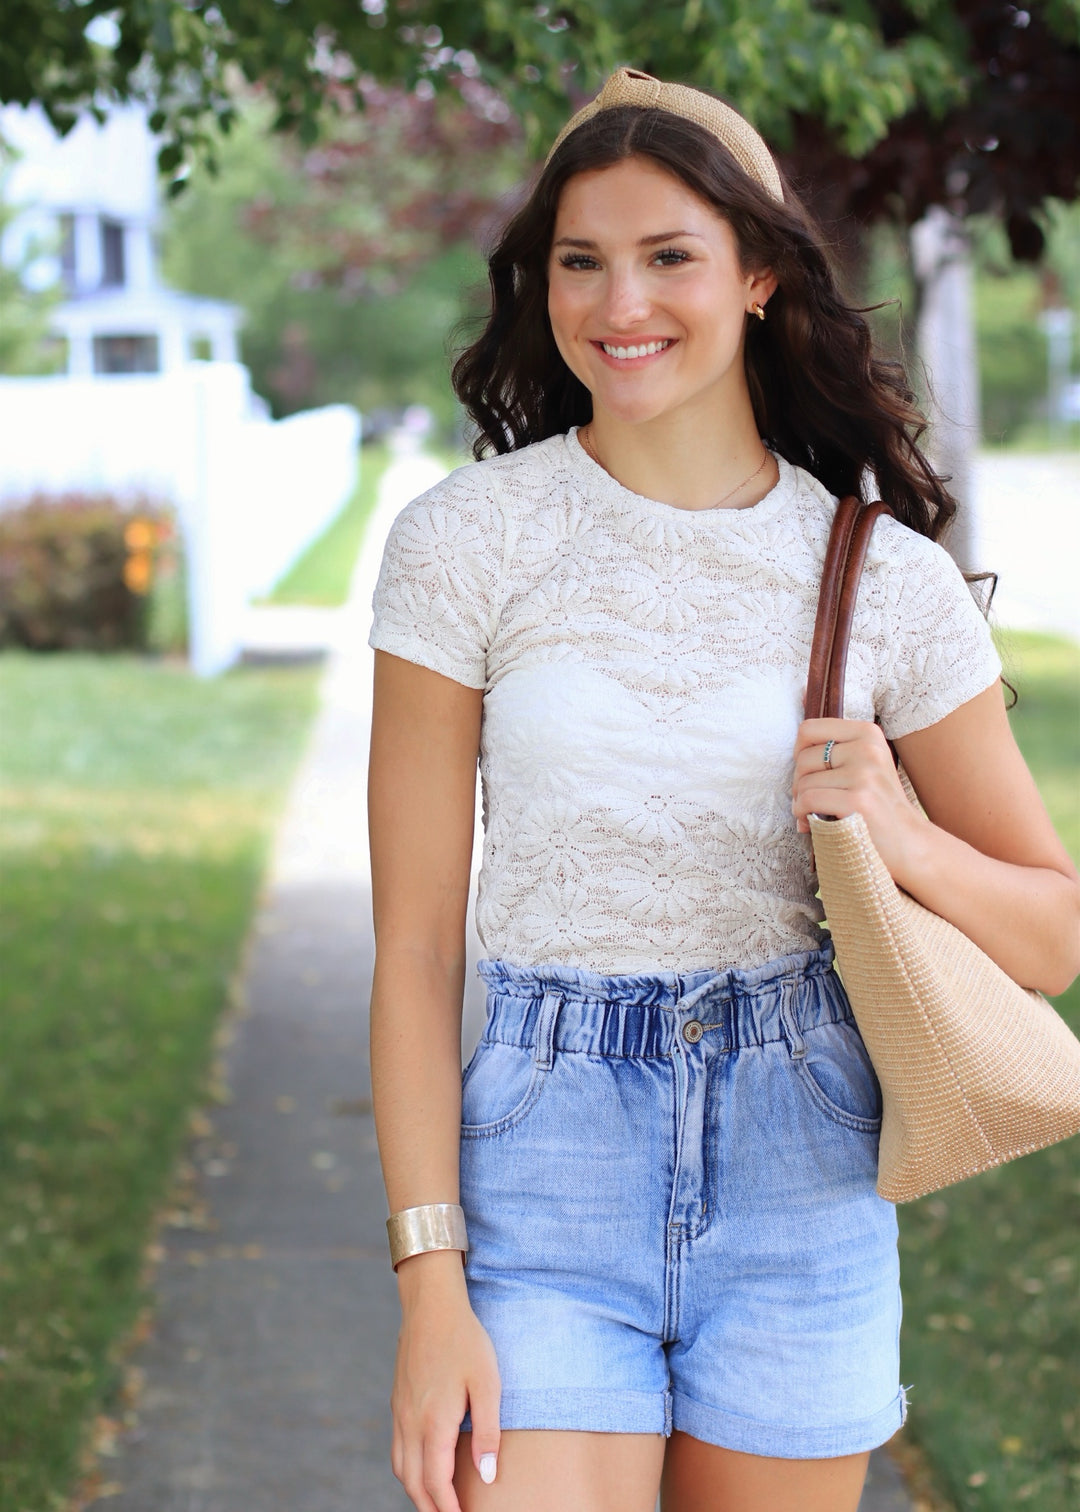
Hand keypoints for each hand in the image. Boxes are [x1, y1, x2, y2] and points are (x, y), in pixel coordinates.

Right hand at [392, 1252, 500, 1510]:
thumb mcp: (488, 1382)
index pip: (436, 1482)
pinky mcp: (397, 1401)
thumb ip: (488, 1432)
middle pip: (413, 1482)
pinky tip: (422, 1467)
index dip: (448, 1509)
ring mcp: (400, 1412)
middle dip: (430, 1507)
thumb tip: (487, 1475)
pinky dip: (407, 1469)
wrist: (431, 1305)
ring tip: (437, 1502)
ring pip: (400, 1468)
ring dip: (416, 1491)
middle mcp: (410, 1422)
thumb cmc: (465, 1341)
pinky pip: (397, 1448)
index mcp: (434, 1422)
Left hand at [792, 717, 925, 879]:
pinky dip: (802, 815)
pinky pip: (808, 800)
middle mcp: (868, 749)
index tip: (809, 772)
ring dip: (800, 804)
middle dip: (798, 784)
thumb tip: (796, 728)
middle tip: (809, 802)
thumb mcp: (864, 764)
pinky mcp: (859, 800)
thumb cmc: (877, 804)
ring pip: (803, 783)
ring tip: (814, 815)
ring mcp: (865, 774)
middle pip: (803, 759)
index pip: (809, 729)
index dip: (799, 753)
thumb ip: (835, 748)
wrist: (908, 841)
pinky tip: (811, 823)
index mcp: (867, 734)